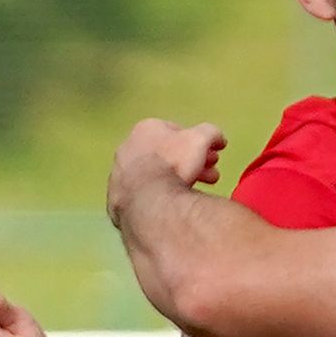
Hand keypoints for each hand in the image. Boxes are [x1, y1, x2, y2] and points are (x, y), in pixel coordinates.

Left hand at [106, 119, 227, 226]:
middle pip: (166, 155)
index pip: (176, 133)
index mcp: (146, 129)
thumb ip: (211, 134)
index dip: (197, 146)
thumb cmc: (173, 164)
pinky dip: (157, 199)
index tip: (211, 159)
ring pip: (154, 176)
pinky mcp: (117, 198)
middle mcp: (128, 147)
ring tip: (194, 195)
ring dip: (174, 182)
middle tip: (209, 177)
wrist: (147, 200)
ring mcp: (119, 174)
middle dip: (190, 165)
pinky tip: (170, 207)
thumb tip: (219, 139)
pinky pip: (142, 196)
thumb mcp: (201, 141)